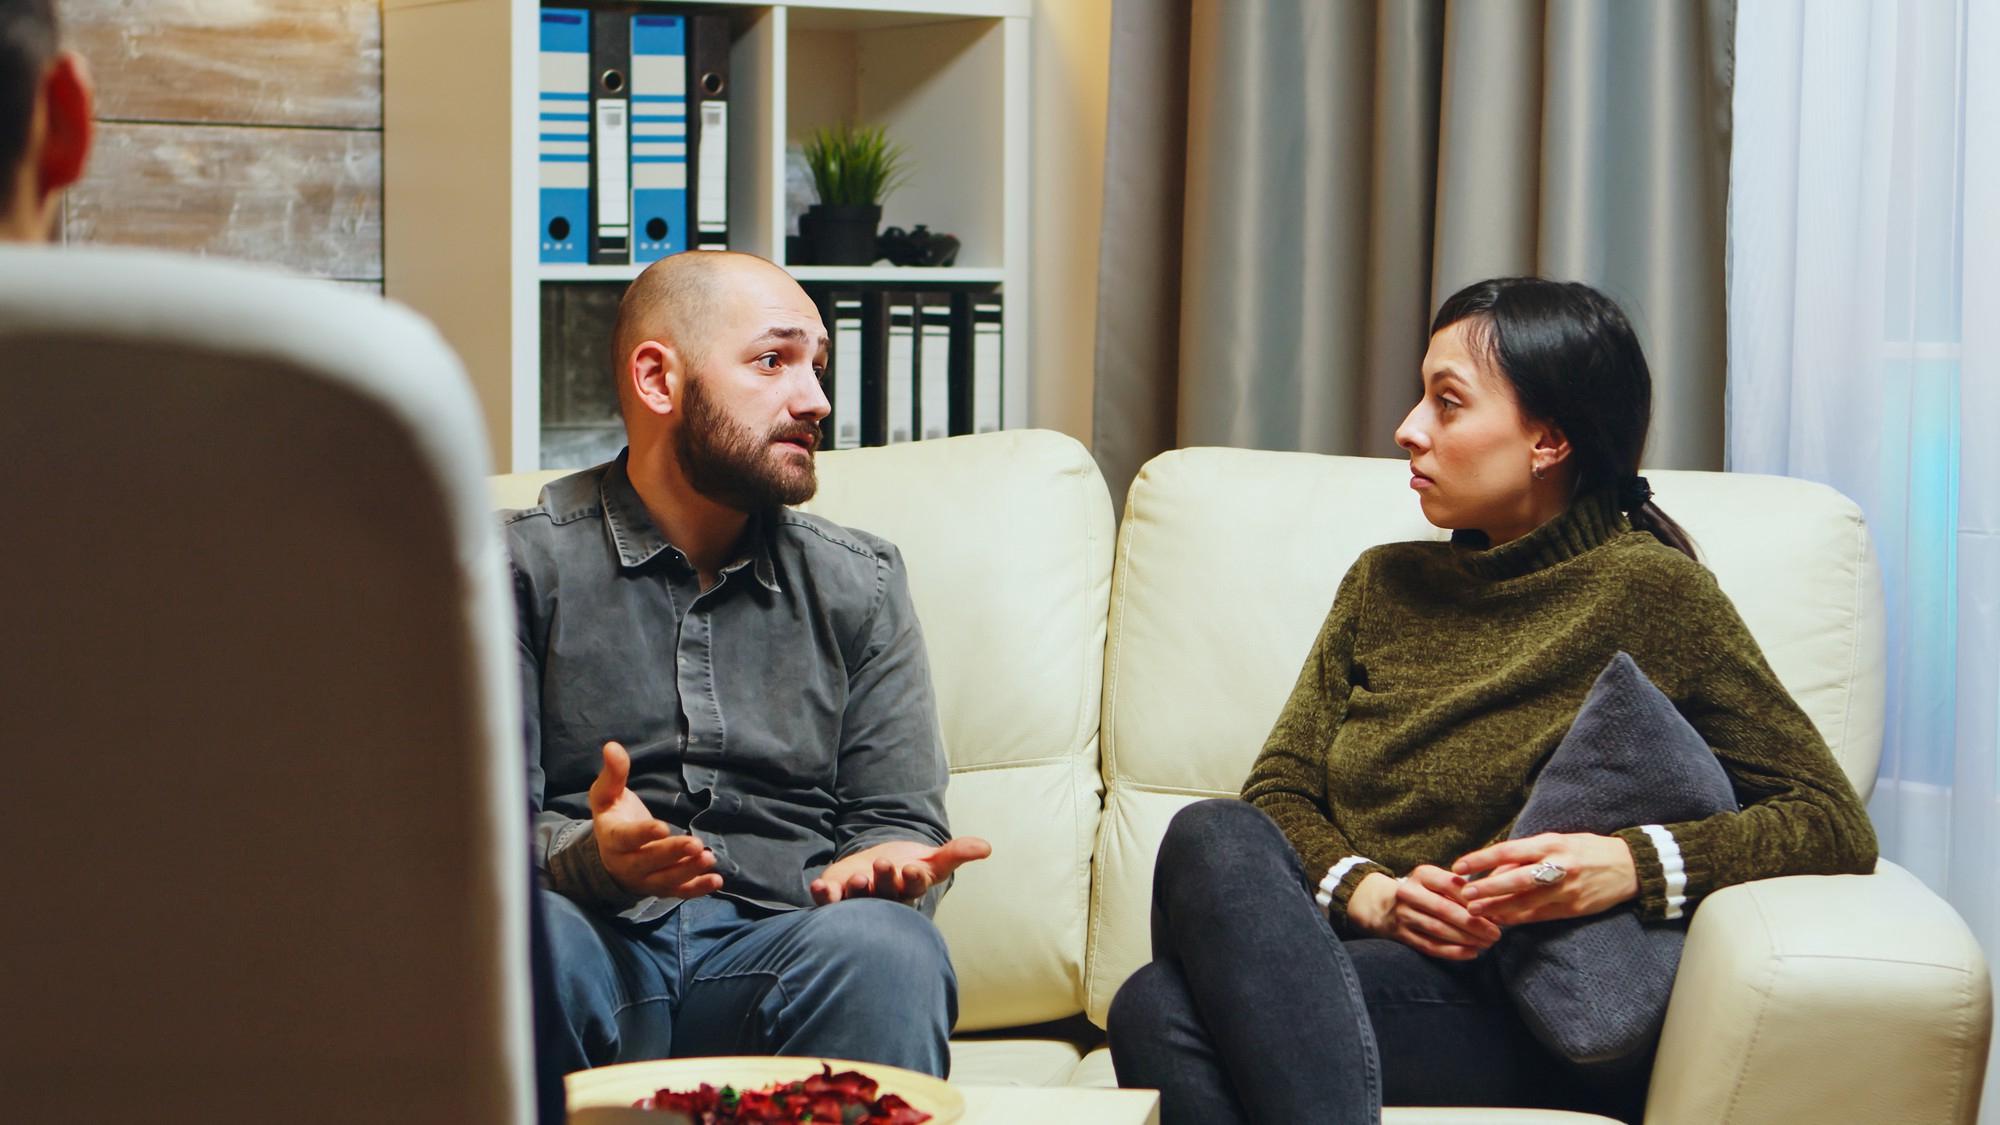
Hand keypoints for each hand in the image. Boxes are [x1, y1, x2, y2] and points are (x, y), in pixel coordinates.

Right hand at [589, 741, 721, 899]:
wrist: (610, 854)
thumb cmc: (613, 817)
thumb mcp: (607, 795)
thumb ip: (613, 774)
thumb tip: (612, 746)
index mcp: (614, 838)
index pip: (627, 838)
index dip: (644, 834)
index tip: (662, 827)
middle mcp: (627, 864)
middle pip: (649, 862)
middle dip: (672, 854)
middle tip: (695, 844)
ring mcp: (644, 880)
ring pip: (665, 880)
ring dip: (688, 872)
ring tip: (709, 858)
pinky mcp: (661, 888)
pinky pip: (678, 892)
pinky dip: (697, 889)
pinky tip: (717, 880)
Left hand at [809, 837, 992, 905]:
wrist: (875, 871)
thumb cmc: (907, 868)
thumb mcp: (932, 859)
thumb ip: (956, 853)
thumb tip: (986, 848)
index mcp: (909, 888)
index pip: (914, 886)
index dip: (913, 879)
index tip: (912, 869)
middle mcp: (884, 898)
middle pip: (885, 893)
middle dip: (884, 881)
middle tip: (883, 866)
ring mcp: (859, 899)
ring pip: (858, 899)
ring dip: (856, 890)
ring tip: (858, 879)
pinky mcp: (837, 895)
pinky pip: (829, 900)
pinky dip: (824, 895)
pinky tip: (820, 886)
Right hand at [1347, 866, 1501, 960]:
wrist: (1384, 905)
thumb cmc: (1424, 891)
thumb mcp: (1436, 879)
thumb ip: (1460, 888)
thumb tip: (1492, 906)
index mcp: (1422, 875)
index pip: (1450, 884)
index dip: (1473, 899)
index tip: (1494, 911)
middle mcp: (1409, 893)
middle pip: (1444, 909)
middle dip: (1473, 923)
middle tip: (1496, 934)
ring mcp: (1404, 915)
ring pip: (1438, 930)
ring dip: (1466, 939)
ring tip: (1487, 944)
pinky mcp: (1402, 935)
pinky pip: (1430, 946)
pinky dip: (1453, 952)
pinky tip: (1471, 953)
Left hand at [1453, 832, 1636, 925]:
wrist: (1629, 867)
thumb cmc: (1586, 849)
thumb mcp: (1556, 841)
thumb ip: (1526, 854)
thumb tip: (1493, 869)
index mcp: (1550, 844)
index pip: (1508, 851)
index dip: (1481, 859)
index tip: (1459, 866)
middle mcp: (1558, 866)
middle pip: (1515, 879)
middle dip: (1487, 889)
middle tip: (1465, 896)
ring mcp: (1567, 890)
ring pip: (1525, 902)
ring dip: (1498, 909)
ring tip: (1476, 913)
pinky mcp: (1573, 909)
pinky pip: (1540, 916)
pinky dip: (1519, 919)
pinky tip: (1502, 921)